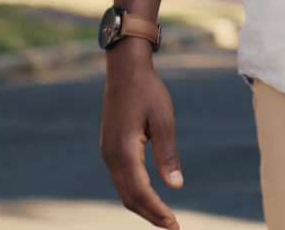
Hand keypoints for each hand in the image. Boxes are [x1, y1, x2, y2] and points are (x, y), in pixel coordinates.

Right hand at [100, 39, 183, 228]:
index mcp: (124, 151)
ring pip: (124, 190)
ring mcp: (108, 153)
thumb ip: (168, 154)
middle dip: (150, 215)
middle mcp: (111, 156)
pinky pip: (122, 179)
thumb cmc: (148, 91)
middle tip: (173, 227)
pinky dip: (136, 193)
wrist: (125, 70)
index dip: (157, 211)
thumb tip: (176, 186)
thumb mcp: (164, 119)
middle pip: (129, 197)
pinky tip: (151, 196)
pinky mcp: (111, 148)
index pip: (140, 192)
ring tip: (164, 217)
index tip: (174, 225)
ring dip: (143, 206)